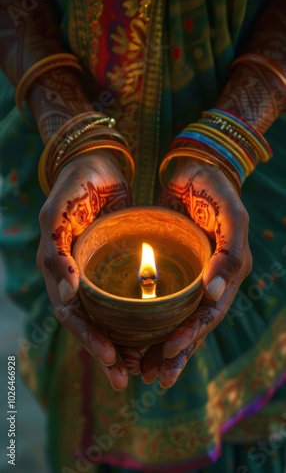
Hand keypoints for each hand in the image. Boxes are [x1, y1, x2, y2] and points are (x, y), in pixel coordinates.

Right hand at [37, 151, 141, 389]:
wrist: (96, 164)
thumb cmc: (75, 183)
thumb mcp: (58, 209)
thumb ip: (55, 247)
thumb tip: (64, 293)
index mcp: (58, 269)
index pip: (69, 313)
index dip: (86, 337)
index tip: (110, 357)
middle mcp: (76, 276)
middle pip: (88, 324)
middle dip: (105, 352)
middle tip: (126, 377)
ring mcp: (96, 273)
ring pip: (107, 317)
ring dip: (121, 343)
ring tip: (141, 367)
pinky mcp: (116, 266)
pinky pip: (124, 299)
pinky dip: (135, 319)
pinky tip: (153, 334)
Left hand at [141, 158, 251, 387]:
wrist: (198, 169)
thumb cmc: (215, 187)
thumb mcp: (231, 213)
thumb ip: (230, 252)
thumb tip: (214, 293)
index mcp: (229, 273)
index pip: (210, 314)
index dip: (192, 336)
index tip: (168, 352)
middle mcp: (212, 281)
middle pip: (194, 326)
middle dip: (175, 354)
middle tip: (152, 378)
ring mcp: (194, 278)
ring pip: (178, 321)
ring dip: (163, 348)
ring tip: (142, 372)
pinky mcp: (175, 270)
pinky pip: (164, 303)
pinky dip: (152, 324)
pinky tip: (135, 339)